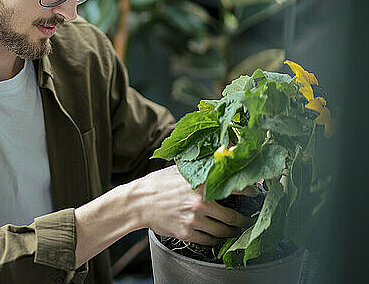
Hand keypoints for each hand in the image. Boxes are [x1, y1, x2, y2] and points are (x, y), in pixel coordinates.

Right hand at [135, 165, 252, 244]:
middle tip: (247, 221)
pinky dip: (216, 240)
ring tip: (235, 231)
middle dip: (243, 221)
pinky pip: (209, 240)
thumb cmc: (158, 184)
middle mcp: (200, 203)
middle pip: (233, 217)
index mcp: (200, 184)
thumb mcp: (180, 169)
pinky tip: (217, 236)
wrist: (138, 202)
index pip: (235, 187)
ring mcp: (193, 220)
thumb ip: (201, 166)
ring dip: (232, 233)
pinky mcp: (187, 233)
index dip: (249, 192)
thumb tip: (221, 153)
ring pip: (223, 232)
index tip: (255, 194)